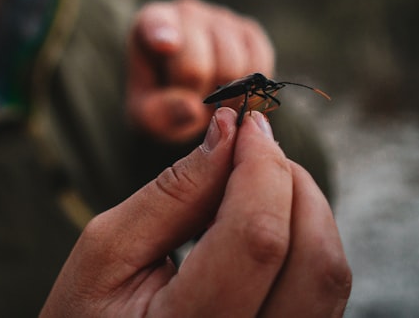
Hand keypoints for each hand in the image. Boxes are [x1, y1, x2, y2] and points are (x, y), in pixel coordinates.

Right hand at [40, 108, 351, 316]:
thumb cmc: (89, 315)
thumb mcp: (107, 250)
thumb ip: (171, 193)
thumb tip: (228, 132)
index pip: (256, 239)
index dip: (260, 167)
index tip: (246, 121)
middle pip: (314, 260)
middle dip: (292, 182)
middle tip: (253, 146)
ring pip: (329, 278)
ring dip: (303, 209)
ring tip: (252, 182)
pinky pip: (322, 293)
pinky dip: (302, 241)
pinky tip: (260, 224)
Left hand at [127, 0, 274, 142]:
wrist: (190, 91)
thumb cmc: (160, 99)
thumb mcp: (146, 114)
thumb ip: (157, 114)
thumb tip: (191, 107)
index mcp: (149, 22)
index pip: (156, 25)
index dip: (162, 34)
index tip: (165, 46)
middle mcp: (186, 11)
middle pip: (195, 64)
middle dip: (194, 95)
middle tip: (191, 100)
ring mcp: (221, 17)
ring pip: (231, 68)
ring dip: (223, 95)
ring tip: (208, 95)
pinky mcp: (250, 31)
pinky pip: (257, 68)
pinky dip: (248, 89)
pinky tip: (231, 90)